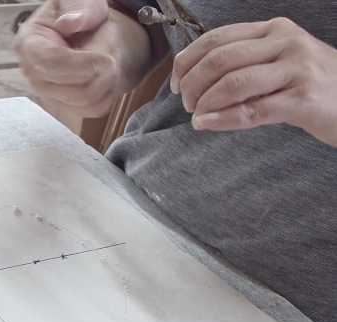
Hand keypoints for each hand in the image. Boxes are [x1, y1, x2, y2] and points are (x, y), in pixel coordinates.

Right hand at [13, 0, 151, 116]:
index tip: (109, 60)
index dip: (80, 64)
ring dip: (108, 77)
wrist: (85, 30)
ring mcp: (47, 92)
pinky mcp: (64, 105)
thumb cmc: (78, 12)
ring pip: (86, 99)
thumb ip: (77, 7)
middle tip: (109, 34)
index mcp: (28, 44)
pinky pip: (93, 109)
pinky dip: (108, 92)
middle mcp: (33, 73)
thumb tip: (68, 22)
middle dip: (101, 63)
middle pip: (73, 85)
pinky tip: (105, 72)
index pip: (50, 63)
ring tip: (108, 52)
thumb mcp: (80, 0)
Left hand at [172, 17, 336, 147]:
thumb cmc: (313, 86)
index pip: (216, 38)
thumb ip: (244, 64)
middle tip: (186, 104)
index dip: (187, 62)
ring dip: (205, 102)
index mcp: (275, 30)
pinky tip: (208, 124)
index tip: (175, 84)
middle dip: (192, 84)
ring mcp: (298, 69)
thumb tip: (194, 81)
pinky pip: (253, 110)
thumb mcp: (280, 63)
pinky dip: (223, 118)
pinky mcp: (304, 99)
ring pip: (233, 82)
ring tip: (197, 117)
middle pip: (219, 59)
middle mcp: (286, 43)